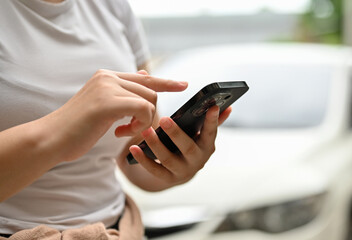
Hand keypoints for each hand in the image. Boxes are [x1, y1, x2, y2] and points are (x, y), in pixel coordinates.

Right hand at [44, 69, 186, 161]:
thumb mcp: (104, 105)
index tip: (184, 85)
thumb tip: (146, 74)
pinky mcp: (108, 101)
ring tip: (124, 131)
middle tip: (131, 129)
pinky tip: (120, 133)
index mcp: (107, 76)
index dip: (166, 82)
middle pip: (150, 91)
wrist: (52, 138)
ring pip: (148, 100)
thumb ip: (125, 92)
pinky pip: (142, 109)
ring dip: (143, 121)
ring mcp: (107, 87)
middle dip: (149, 114)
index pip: (145, 77)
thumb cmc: (78, 127)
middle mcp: (108, 77)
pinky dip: (139, 125)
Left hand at [129, 105, 231, 185]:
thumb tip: (228, 107)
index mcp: (207, 146)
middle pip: (188, 148)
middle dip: (176, 134)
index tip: (212, 107)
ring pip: (169, 159)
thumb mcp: (201, 133)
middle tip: (163, 119)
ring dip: (156, 145)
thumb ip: (212, 120)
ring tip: (145, 131)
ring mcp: (183, 171)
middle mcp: (198, 160)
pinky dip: (143, 160)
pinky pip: (155, 170)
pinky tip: (133, 148)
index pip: (211, 132)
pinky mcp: (168, 178)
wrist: (180, 170)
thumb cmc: (190, 143)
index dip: (212, 121)